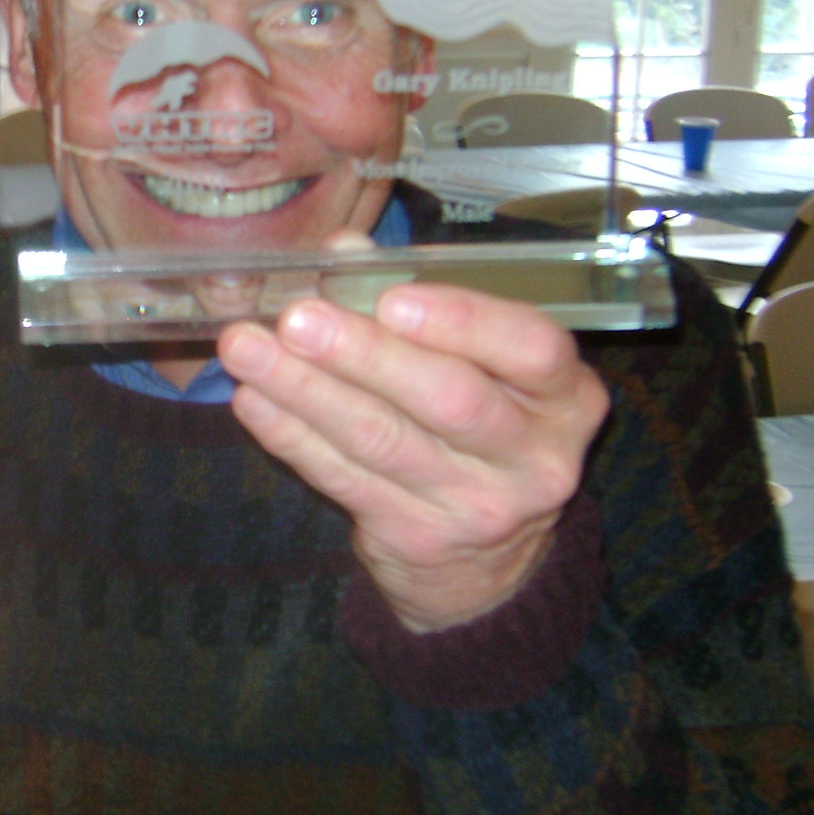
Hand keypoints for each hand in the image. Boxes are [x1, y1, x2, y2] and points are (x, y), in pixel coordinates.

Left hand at [217, 284, 607, 631]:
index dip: (463, 321)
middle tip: (297, 318)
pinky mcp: (416, 536)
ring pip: (381, 440)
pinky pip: (343, 477)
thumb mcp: (480, 366)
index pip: (532, 349)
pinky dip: (292, 435)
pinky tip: (254, 400)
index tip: (392, 297)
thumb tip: (342, 252)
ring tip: (248, 349)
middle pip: (448, 400)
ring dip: (306, 389)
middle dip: (364, 354)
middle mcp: (534, 455)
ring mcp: (476, 504)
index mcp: (566, 395)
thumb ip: (416, 300)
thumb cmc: (478, 428)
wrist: (484, 562)